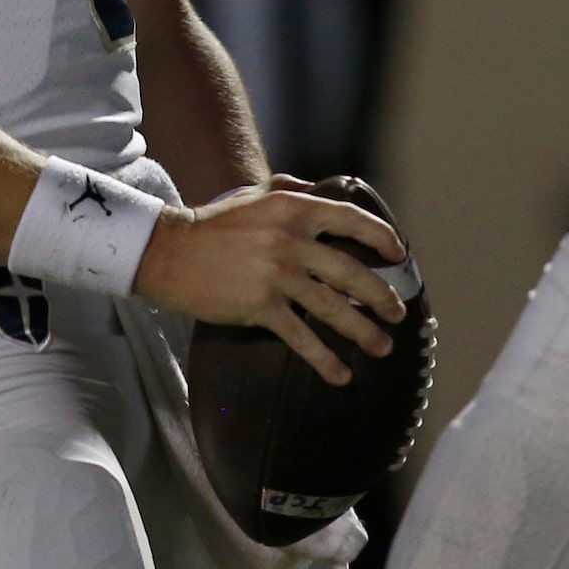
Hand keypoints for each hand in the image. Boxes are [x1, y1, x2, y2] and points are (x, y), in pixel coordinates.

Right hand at [134, 178, 409, 386]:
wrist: (169, 252)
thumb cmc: (212, 225)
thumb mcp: (253, 198)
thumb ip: (288, 192)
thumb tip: (320, 193)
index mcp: (293, 209)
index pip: (351, 219)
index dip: (381, 238)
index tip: (399, 255)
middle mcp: (291, 240)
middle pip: (352, 272)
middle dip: (381, 296)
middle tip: (397, 314)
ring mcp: (277, 275)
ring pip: (334, 308)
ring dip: (364, 332)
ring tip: (381, 348)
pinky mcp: (260, 306)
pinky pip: (302, 337)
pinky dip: (324, 359)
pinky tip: (340, 376)